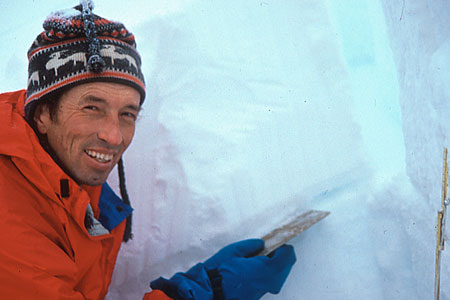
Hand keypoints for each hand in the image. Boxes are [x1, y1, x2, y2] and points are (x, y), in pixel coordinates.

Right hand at [150, 239, 295, 299]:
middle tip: (266, 248)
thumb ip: (252, 245)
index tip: (276, 240)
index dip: (282, 245)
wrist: (210, 293)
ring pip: (281, 273)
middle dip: (279, 254)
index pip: (288, 254)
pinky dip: (269, 271)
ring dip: (275, 263)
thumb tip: (261, 244)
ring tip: (257, 257)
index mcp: (266, 269)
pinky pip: (272, 280)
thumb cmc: (219, 272)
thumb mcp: (235, 250)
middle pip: (287, 264)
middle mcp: (270, 282)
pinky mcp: (261, 294)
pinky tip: (255, 267)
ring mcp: (266, 290)